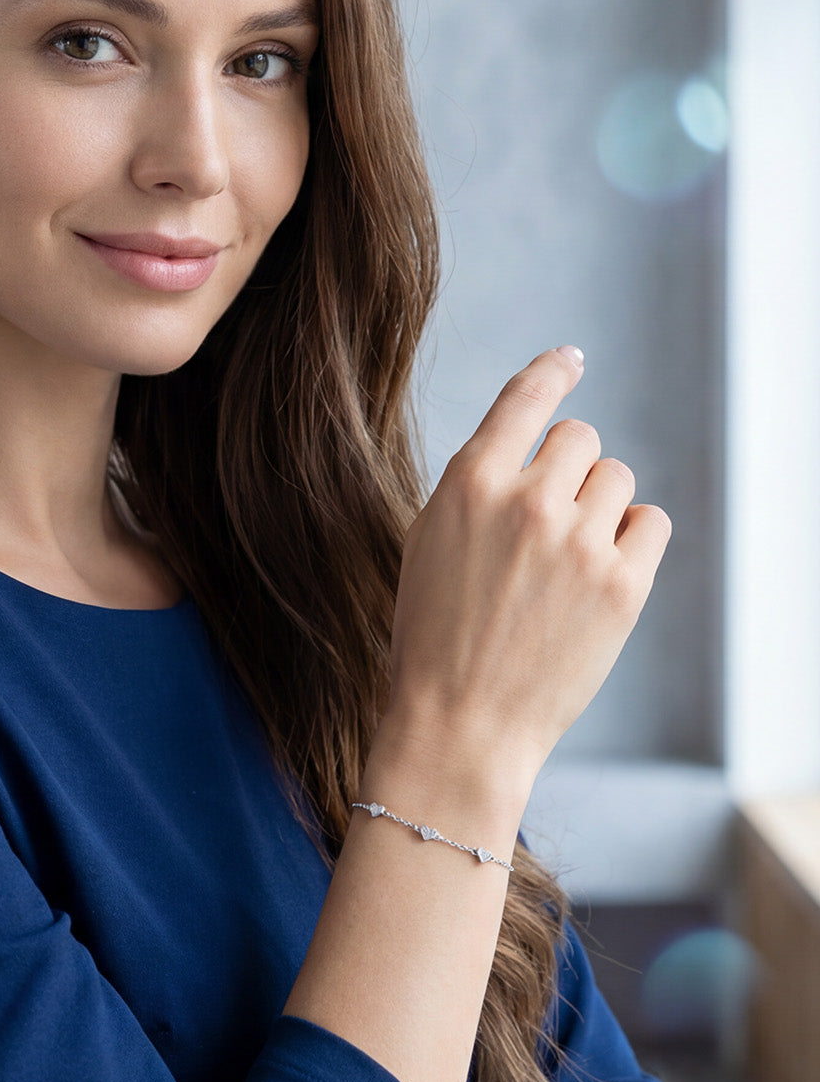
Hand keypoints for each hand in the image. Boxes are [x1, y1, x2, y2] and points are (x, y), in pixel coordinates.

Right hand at [385, 346, 672, 778]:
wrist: (461, 721)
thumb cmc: (433, 634)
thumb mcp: (429, 541)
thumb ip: (477, 487)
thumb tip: (533, 453)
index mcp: (469, 485)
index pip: (525, 399)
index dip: (552, 372)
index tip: (570, 359)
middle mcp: (527, 503)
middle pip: (580, 439)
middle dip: (568, 469)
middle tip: (548, 519)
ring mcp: (580, 545)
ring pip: (618, 479)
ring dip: (600, 505)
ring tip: (568, 556)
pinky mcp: (623, 586)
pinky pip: (652, 522)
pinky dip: (632, 538)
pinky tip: (601, 570)